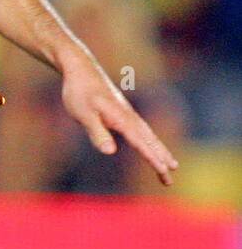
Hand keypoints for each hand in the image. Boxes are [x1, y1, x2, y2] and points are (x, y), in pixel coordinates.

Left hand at [61, 53, 178, 185]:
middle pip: (150, 141)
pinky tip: (150, 146)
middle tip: (170, 180)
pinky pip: (141, 130)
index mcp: (121, 119)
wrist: (79, 67)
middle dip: (161, 160)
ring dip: (159, 151)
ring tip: (170, 165)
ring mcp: (127, 113)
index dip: (153, 159)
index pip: (141, 143)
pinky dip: (150, 141)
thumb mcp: (83, 114)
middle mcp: (129, 116)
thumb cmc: (78, 91)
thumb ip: (97, 132)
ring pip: (148, 135)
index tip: (166, 172)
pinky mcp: (122, 111)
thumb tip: (111, 152)